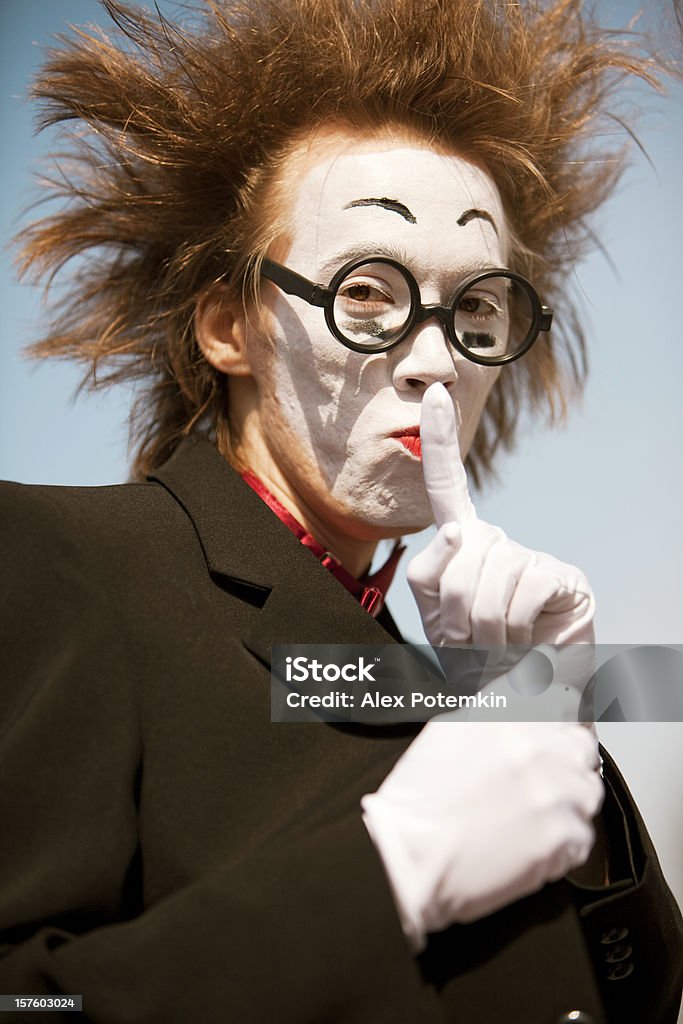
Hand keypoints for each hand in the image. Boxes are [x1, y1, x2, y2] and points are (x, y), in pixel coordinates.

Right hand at [362, 719, 602, 949]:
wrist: (408, 857)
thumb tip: (529, 690)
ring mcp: (555, 789)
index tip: (564, 722)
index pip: (564, 696)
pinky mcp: (563, 834)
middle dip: (566, 762)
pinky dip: (560, 844)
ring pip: (587, 791)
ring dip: (565, 804)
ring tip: (523, 819)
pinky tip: (523, 843)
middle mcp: (537, 743)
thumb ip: (499, 708)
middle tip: (536, 784)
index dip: (565, 713)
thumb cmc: (420, 801)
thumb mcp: (450, 728)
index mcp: (510, 712)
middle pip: (582, 745)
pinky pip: (582, 835)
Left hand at [407, 383, 594, 646]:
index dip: (438, 440)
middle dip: (455, 610)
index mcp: (462, 546)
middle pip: (458, 551)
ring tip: (498, 648)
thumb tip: (460, 531)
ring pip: (487, 574)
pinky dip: (513, 628)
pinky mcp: (562, 576)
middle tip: (473, 643)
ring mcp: (532, 557)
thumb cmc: (474, 657)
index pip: (447, 486)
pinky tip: (525, 641)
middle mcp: (498, 542)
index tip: (431, 393)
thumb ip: (433, 571)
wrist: (517, 703)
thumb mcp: (435, 615)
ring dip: (483, 628)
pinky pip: (521, 588)